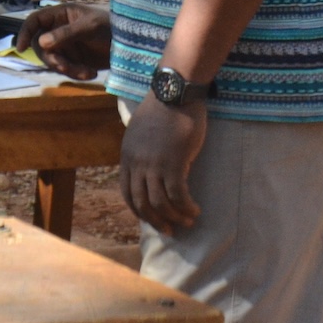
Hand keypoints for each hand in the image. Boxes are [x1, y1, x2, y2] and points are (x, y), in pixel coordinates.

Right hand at [14, 2, 111, 78]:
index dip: (25, 32)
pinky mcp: (73, 60)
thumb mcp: (89, 27)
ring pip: (53, 61)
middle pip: (40, 46)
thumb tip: (41, 42)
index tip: (21, 48)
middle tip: (64, 67)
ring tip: (87, 73)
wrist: (130, 43)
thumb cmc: (110, 25)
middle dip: (52, 59)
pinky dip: (76, 74)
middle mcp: (58, 31)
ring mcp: (65, 46)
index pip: (35, 21)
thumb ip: (66, 33)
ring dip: (67, 69)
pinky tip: (91, 74)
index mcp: (60, 15)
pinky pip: (66, 70)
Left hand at [121, 95, 206, 233]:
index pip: (127, 193)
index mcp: (127, 156)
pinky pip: (178, 195)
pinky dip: (186, 207)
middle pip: (141, 203)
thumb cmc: (163, 109)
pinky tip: (195, 209)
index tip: (152, 219)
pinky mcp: (174, 162)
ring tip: (187, 221)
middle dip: (156, 220)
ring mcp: (154, 164)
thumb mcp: (141, 132)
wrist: (175, 92)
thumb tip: (149, 171)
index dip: (139, 211)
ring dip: (174, 217)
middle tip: (170, 230)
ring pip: (160, 203)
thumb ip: (142, 152)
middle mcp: (137, 163)